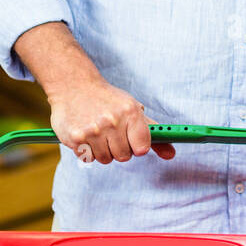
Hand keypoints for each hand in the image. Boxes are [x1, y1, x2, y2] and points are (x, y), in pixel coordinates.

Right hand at [47, 77, 175, 163]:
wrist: (74, 86)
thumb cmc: (108, 100)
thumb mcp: (133, 110)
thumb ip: (153, 133)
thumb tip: (171, 154)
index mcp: (130, 112)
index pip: (142, 148)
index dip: (138, 147)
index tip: (133, 141)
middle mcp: (112, 120)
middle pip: (124, 156)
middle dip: (119, 148)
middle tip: (112, 133)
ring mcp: (93, 130)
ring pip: (106, 159)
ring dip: (103, 150)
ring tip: (98, 132)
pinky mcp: (76, 138)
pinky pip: (88, 158)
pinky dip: (87, 150)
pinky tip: (86, 134)